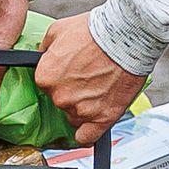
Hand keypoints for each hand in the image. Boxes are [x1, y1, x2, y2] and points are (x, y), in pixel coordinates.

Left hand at [32, 8, 145, 142]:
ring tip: (99, 89)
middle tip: (88, 77)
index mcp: (45, 77)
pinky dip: (89, 132)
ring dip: (84, 107)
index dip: (60, 78)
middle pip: (61, 102)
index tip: (71, 73)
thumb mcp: (57, 31)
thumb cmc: (95, 31)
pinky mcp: (102, 118)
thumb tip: (42, 57)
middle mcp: (60, 97)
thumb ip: (45, 50)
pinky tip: (93, 122)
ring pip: (75, 117)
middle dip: (72, 92)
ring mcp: (81, 110)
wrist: (126, 36)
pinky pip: (87, 137)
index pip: (46, 86)